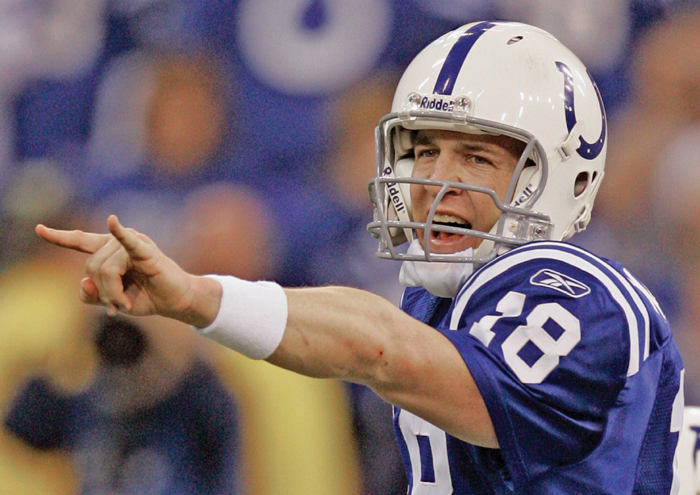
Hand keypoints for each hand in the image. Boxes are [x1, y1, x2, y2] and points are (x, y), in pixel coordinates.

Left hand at [36, 215, 216, 324]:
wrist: (176, 302)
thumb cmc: (149, 297)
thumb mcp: (115, 301)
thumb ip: (94, 295)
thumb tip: (84, 283)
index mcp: (109, 252)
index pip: (80, 241)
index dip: (59, 237)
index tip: (39, 230)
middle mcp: (118, 243)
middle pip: (92, 266)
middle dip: (102, 292)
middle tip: (116, 306)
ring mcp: (133, 244)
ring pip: (105, 269)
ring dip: (113, 292)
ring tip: (124, 304)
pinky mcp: (146, 251)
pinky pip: (128, 242)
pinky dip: (120, 233)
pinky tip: (113, 223)